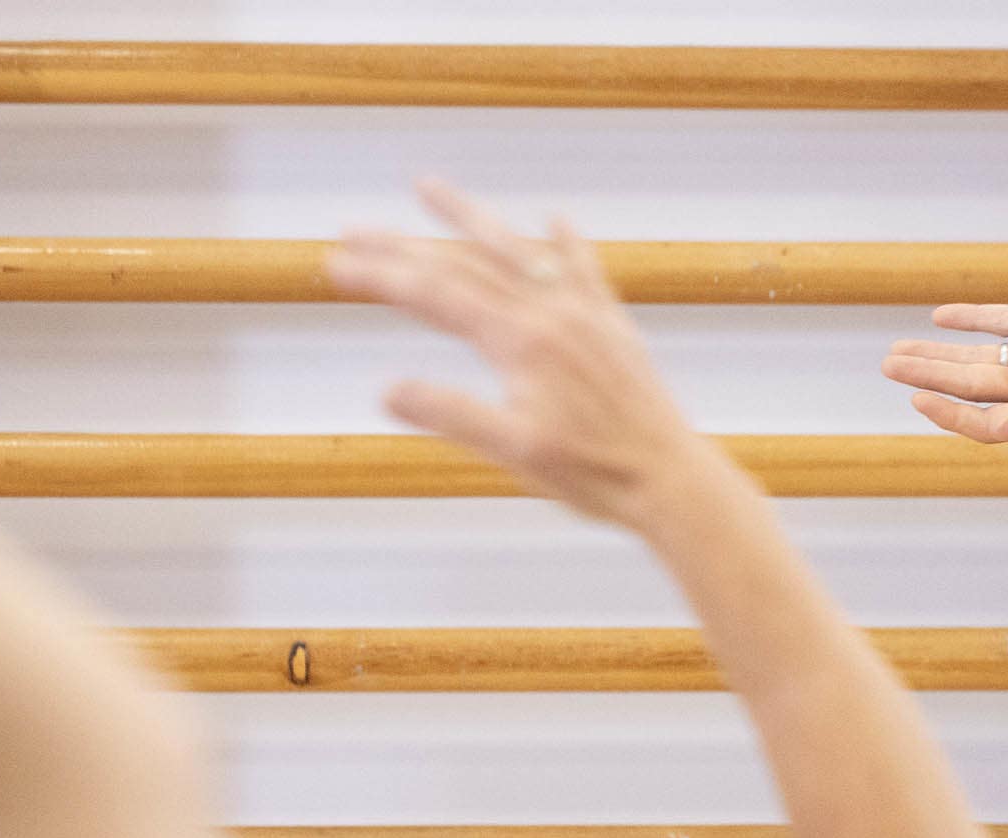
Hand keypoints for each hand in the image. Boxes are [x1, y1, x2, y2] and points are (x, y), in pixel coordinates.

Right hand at [326, 180, 715, 529]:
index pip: (433, 295)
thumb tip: (388, 390)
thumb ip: (452, 413)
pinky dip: (565, 244)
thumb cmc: (597, 474)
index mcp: (519, 341)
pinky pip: (585, 271)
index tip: (335, 264)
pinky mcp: (613, 327)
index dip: (379, 277)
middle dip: (401, 246)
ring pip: (515, 251)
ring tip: (427, 187)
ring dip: (469, 218)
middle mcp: (550, 313)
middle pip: (461, 265)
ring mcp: (584, 314)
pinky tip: (555, 221)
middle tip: (352, 229)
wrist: (672, 480)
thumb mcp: (514, 450)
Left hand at [884, 270, 1007, 443]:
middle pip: (971, 387)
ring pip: (979, 357)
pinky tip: (941, 318)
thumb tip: (1002, 432)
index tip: (917, 401)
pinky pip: (1002, 321)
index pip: (987, 420)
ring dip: (939, 355)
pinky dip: (972, 320)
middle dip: (928, 378)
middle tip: (887, 367)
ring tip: (898, 351)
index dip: (950, 415)